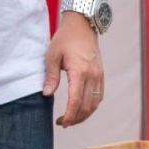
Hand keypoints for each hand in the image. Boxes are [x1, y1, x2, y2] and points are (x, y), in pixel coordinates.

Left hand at [43, 11, 103, 127]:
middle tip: (63, 123)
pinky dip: (91, 106)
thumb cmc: (65, 39)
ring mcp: (99, 76)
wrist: (83, 25)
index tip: (61, 122)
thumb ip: (51, 76)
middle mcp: (92, 75)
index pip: (76, 100)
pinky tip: (82, 109)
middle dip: (75, 118)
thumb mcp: (52, 56)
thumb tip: (47, 94)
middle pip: (87, 106)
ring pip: (95, 103)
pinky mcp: (101, 75)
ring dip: (84, 115)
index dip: (69, 115)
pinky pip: (99, 96)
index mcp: (79, 71)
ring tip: (72, 119)